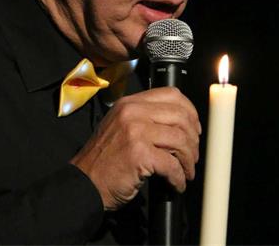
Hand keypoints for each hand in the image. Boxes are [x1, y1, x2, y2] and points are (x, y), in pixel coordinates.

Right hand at [70, 86, 200, 210]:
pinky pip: (172, 164)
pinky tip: (176, 184)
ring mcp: (135, 132)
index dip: (190, 112)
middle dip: (193, 140)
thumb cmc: (105, 160)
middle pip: (181, 117)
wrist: (84, 182)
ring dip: (188, 160)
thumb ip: (146, 118)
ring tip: (185, 172)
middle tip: (192, 157)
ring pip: (180, 140)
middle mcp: (132, 112)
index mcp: (130, 103)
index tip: (194, 129)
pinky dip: (178, 177)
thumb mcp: (121, 127)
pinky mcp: (139, 154)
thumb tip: (182, 124)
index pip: (172, 94)